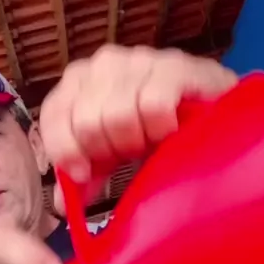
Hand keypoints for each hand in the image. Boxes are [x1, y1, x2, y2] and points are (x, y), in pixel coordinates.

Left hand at [39, 44, 237, 211]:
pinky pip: (154, 104)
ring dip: (138, 140)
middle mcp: (103, 64)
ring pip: (119, 114)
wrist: (210, 114)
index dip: (66, 151)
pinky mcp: (175, 65)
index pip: (54, 115)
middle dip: (109, 150)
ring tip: (153, 140)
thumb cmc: (152, 134)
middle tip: (133, 152)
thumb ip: (83, 176)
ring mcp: (139, 60)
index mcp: (78, 83)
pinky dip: (161, 128)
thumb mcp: (110, 157)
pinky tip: (171, 131)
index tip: (85, 174)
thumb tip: (59, 203)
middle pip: (87, 121)